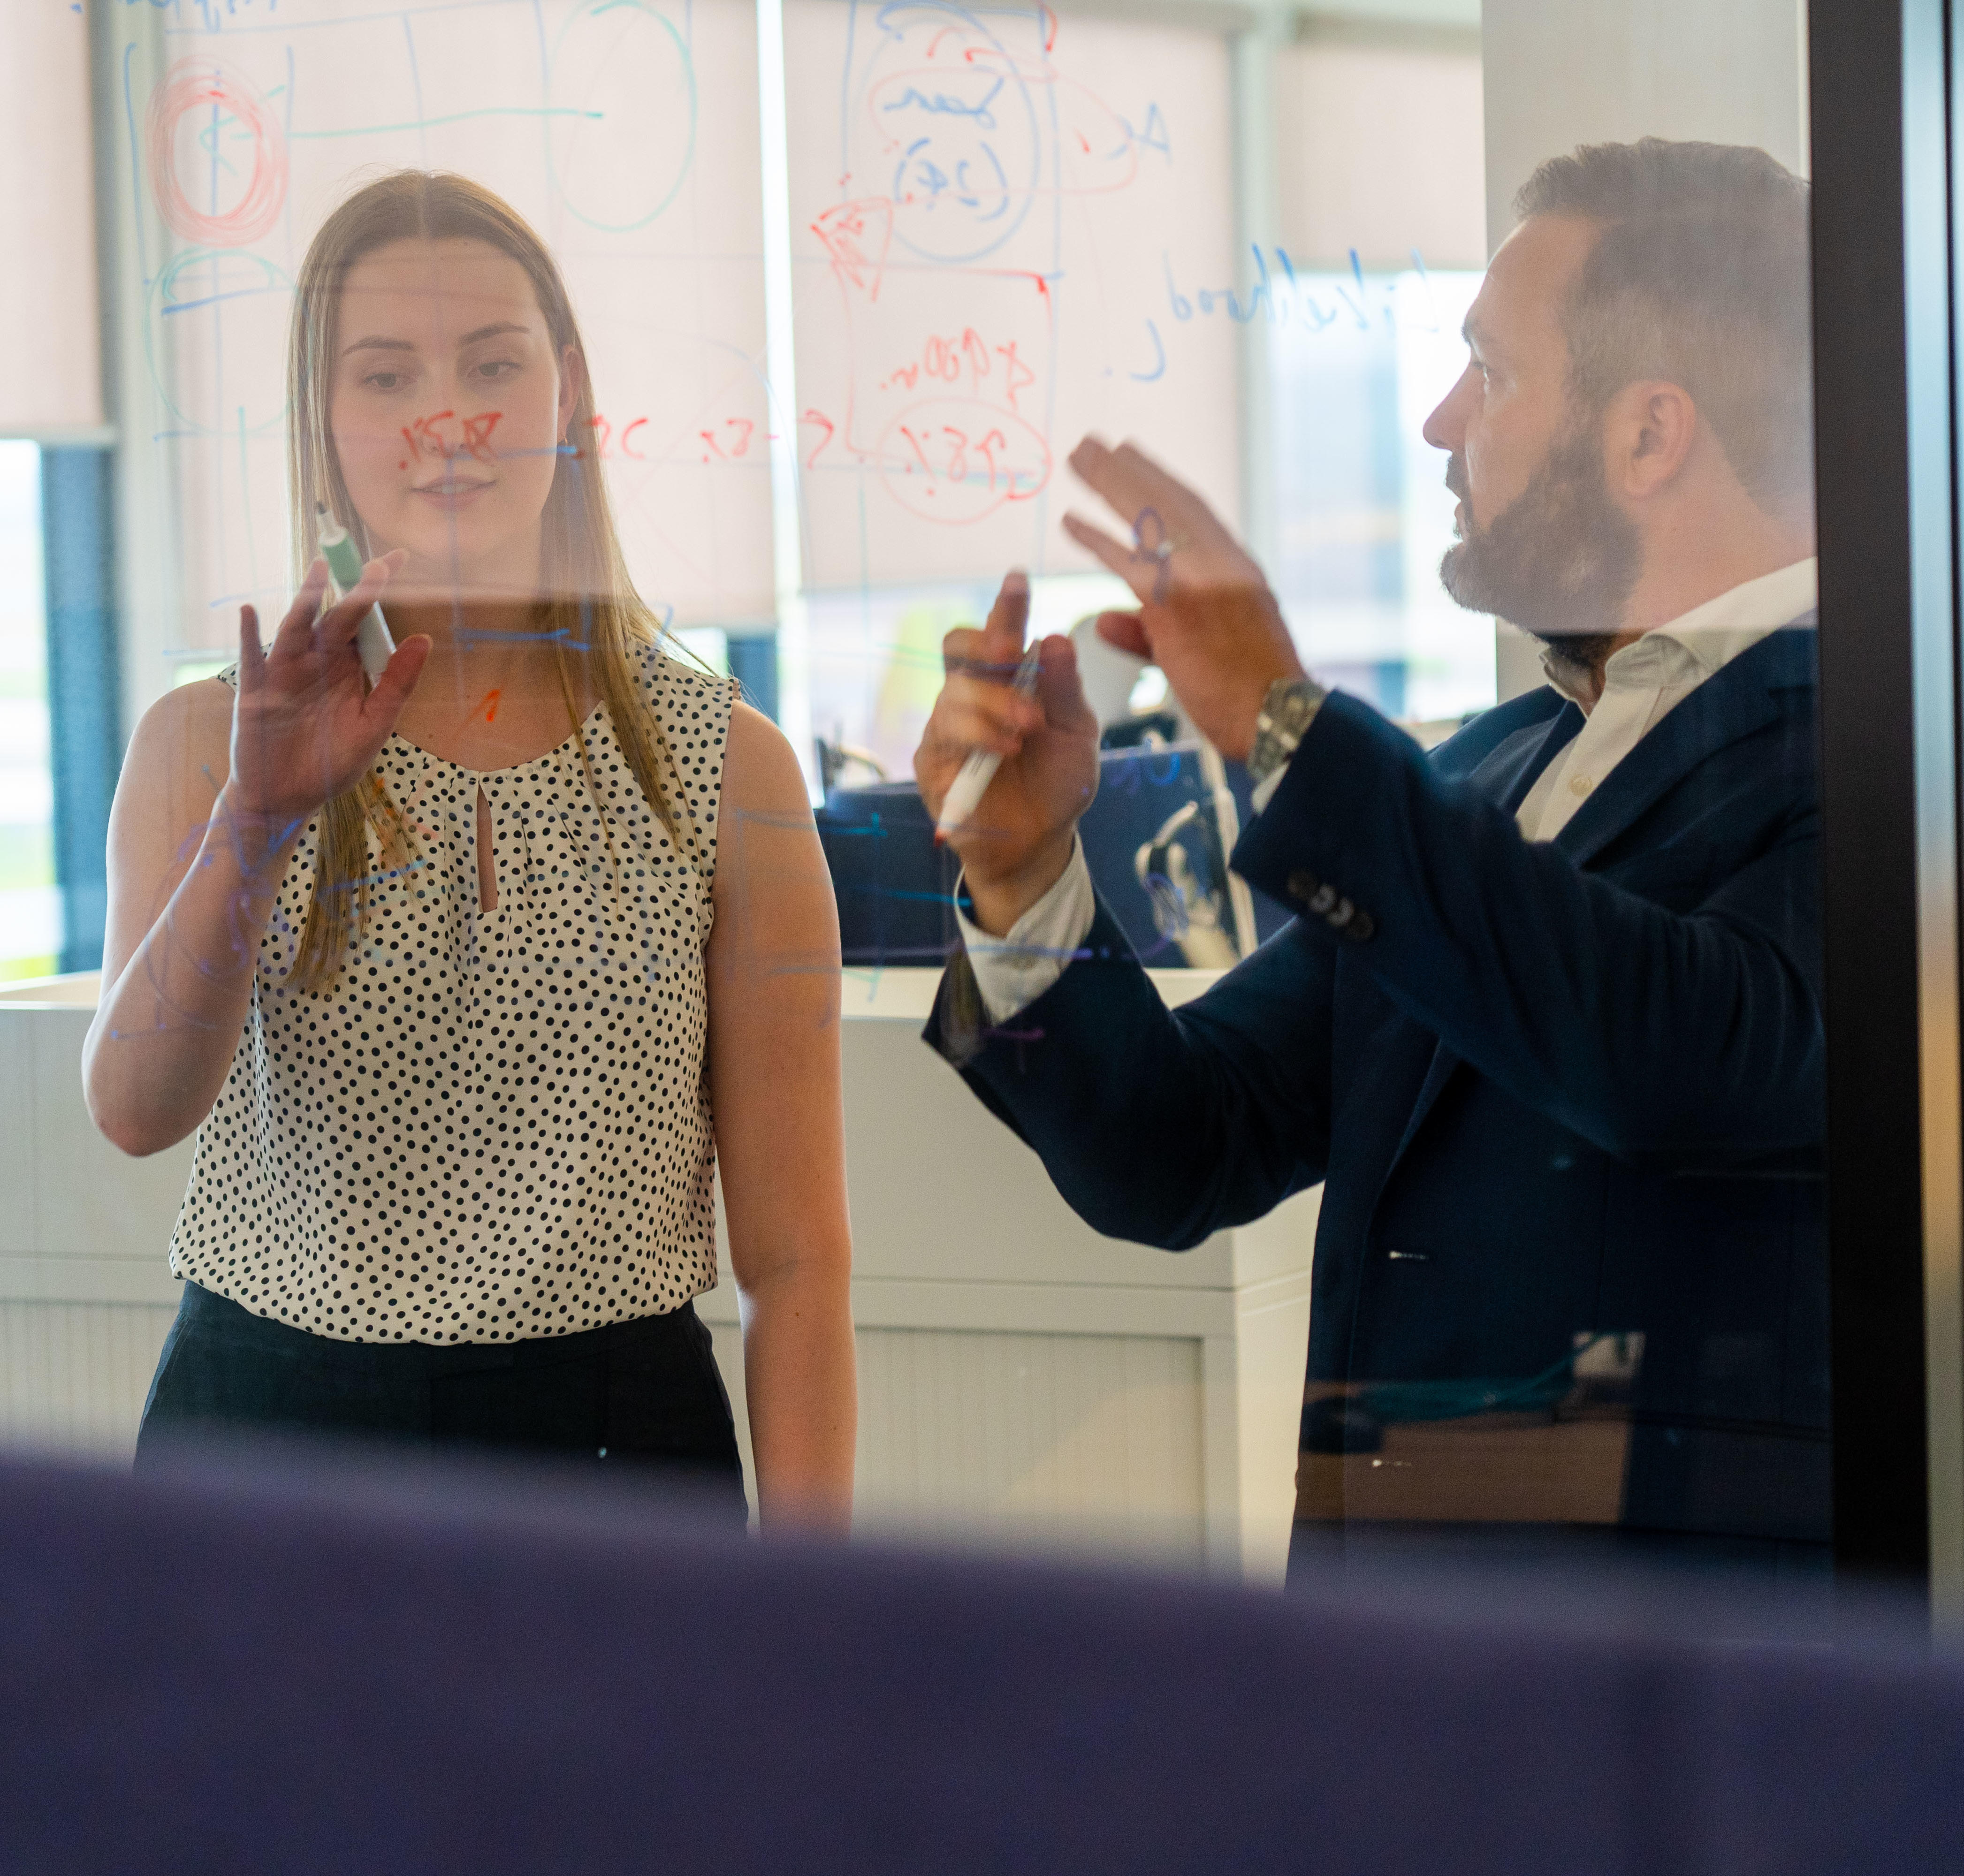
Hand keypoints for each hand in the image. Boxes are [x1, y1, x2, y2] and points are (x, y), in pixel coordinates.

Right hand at [226, 555, 430, 837]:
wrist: (286, 797)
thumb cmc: (330, 762)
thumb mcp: (373, 725)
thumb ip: (396, 684)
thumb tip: (424, 640)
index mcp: (347, 667)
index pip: (366, 621)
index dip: (378, 591)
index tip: (398, 560)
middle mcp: (316, 662)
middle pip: (335, 617)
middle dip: (354, 590)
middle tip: (374, 564)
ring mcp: (284, 673)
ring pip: (296, 629)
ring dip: (306, 600)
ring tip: (319, 571)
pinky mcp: (255, 692)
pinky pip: (251, 659)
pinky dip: (250, 636)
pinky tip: (251, 612)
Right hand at [912, 570, 1099, 935]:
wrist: (1040, 842)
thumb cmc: (1058, 781)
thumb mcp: (1076, 733)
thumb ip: (1065, 690)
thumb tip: (1055, 637)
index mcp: (1010, 679)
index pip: (999, 632)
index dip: (1006, 606)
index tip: (1018, 579)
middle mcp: (973, 695)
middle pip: (957, 647)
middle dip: (983, 645)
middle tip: (1010, 655)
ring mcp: (948, 726)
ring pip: (953, 693)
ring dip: (993, 705)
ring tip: (1027, 729)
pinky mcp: (933, 760)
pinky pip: (945, 734)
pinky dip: (978, 736)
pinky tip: (1005, 748)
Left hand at [1062, 437, 1303, 761]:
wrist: (1278, 719)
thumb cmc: (1248, 695)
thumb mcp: (1205, 651)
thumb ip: (1148, 630)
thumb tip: (1106, 619)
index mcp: (1236, 570)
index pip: (1195, 512)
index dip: (1158, 482)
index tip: (1130, 458)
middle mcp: (1221, 565)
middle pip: (1169, 502)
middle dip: (1128, 469)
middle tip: (1092, 444)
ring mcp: (1201, 582)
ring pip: (1150, 518)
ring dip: (1109, 484)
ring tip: (1077, 457)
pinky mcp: (1178, 607)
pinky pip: (1131, 565)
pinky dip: (1098, 541)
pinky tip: (1070, 523)